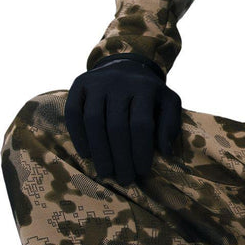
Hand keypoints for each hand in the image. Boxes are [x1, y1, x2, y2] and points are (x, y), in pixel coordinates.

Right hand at [65, 54, 181, 184]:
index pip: (141, 124)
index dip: (140, 151)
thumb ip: (170, 124)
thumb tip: (166, 152)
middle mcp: (120, 82)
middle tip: (123, 179)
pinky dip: (78, 135)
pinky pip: (74, 113)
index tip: (141, 172)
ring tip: (106, 172)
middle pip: (117, 126)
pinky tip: (87, 154)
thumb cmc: (149, 93)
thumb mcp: (168, 103)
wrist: (127, 65)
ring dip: (99, 151)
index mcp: (145, 87)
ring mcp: (97, 82)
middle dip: (120, 157)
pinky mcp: (79, 84)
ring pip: (94, 121)